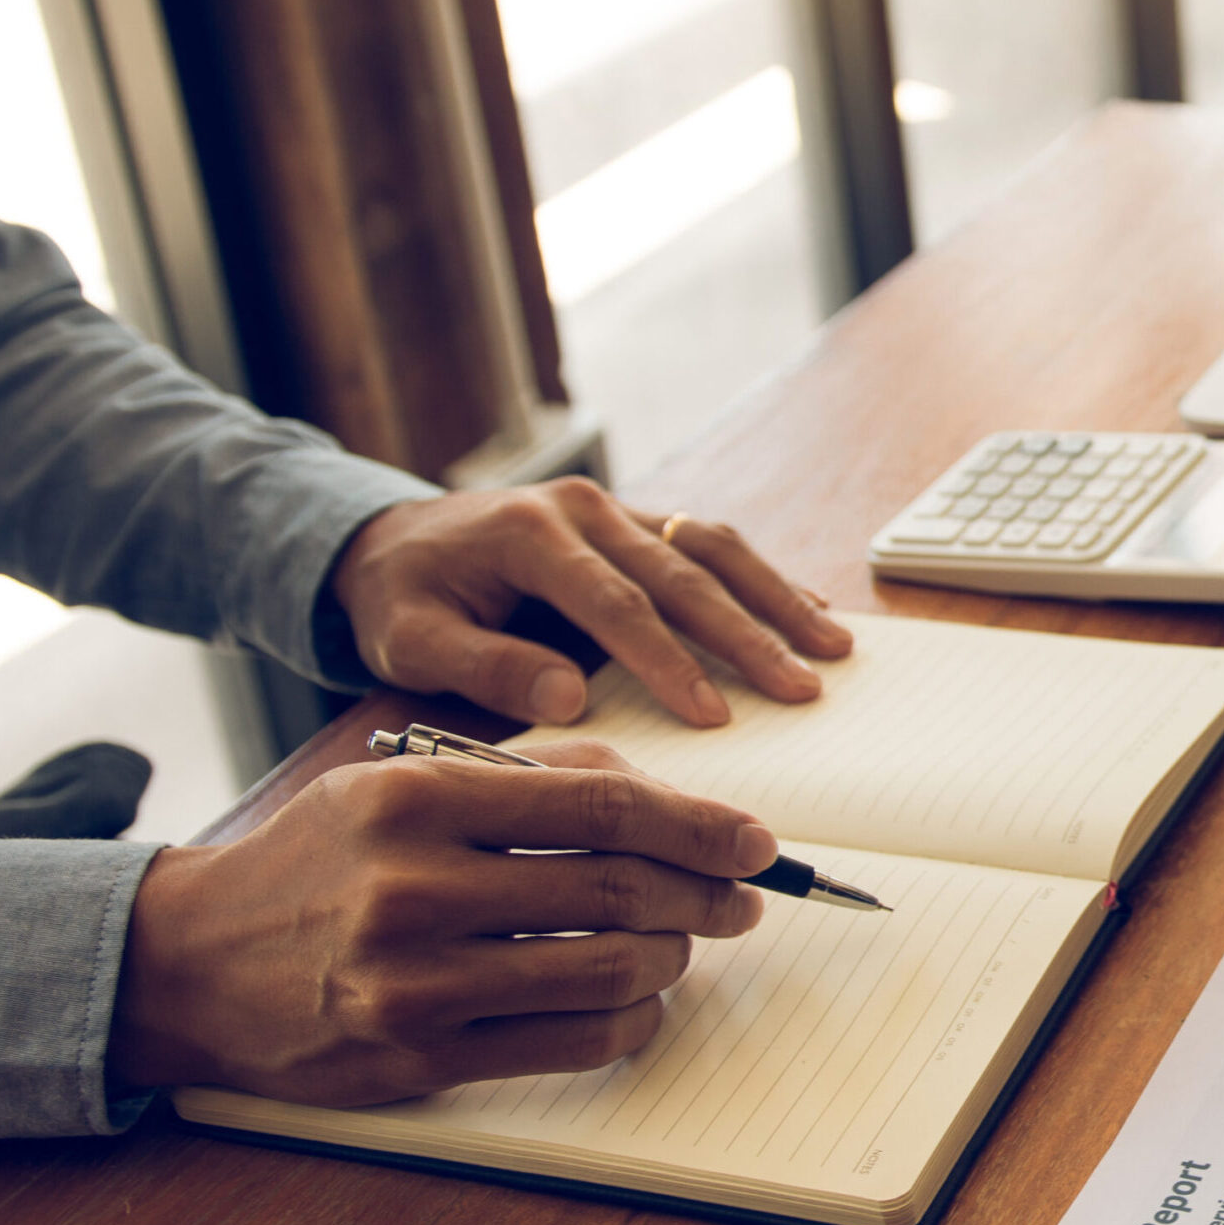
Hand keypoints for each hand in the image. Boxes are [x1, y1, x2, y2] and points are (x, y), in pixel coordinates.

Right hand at [110, 741, 773, 1102]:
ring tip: (679, 941)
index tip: (758, 840)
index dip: (698, 824)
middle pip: (617, 889)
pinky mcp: (417, 1060)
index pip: (600, 805)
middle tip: (743, 898)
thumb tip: (668, 797)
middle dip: (706, 893)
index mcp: (416, 800)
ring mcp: (413, 984)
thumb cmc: (322, 861)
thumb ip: (531, 776)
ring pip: (608, 971)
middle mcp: (412, 889)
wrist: (189, 964)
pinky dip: (630, 1021)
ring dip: (671, 957)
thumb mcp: (402, 782)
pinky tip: (636, 1001)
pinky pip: (571, 1045)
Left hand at [332, 479, 851, 728]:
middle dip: (750, 636)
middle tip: (802, 688)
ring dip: (777, 599)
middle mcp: (585, 509)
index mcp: (531, 533)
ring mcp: (618, 508)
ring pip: (715, 547)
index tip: (713, 715)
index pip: (615, 603)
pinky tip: (809, 611)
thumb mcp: (411, 641)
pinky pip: (713, 543)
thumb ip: (485, 666)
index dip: (667, 661)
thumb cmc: (404, 598)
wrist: (392, 539)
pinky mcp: (638, 521)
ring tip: (831, 647)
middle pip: (684, 573)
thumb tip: (571, 699)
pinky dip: (765, 579)